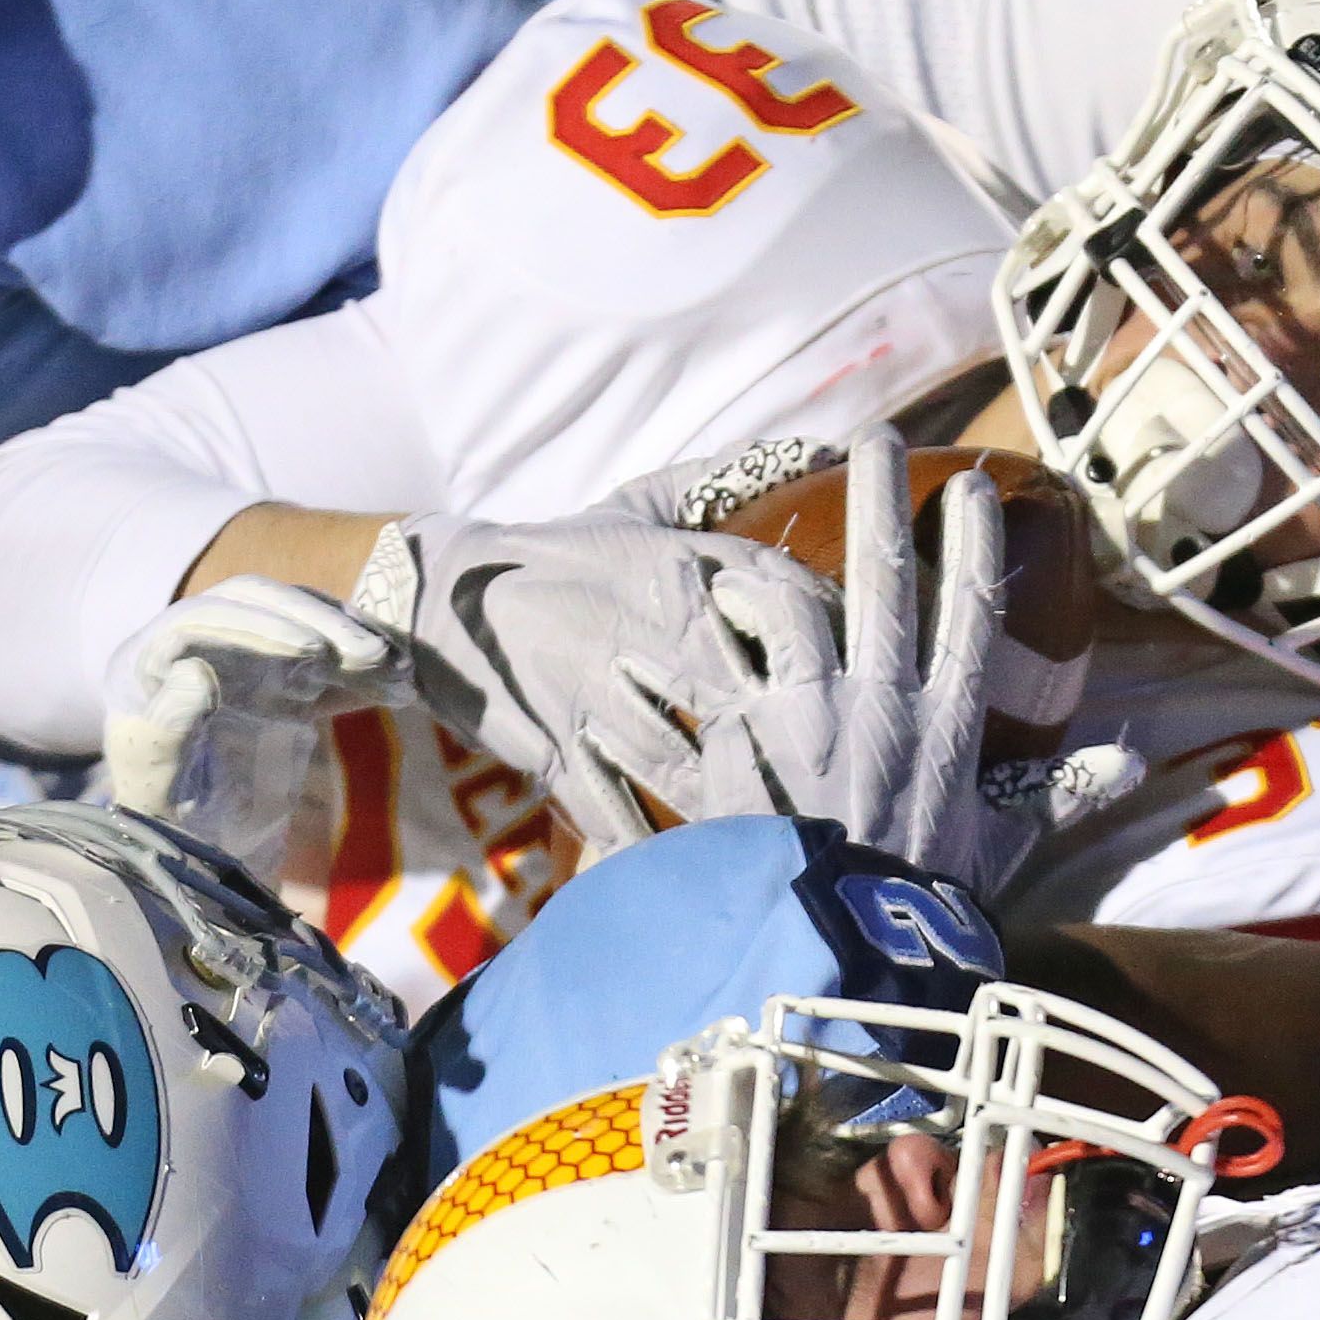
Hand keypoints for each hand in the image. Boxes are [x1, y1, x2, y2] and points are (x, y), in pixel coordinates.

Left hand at [104, 578, 412, 875]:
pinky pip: (319, 659)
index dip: (259, 626)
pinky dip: (358, 668)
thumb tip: (195, 671)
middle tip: (370, 654)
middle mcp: (187, 646)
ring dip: (346, 637)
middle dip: (316, 621)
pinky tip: (396, 684)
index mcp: (143, 664)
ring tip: (394, 668)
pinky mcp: (272, 681)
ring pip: (292, 621)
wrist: (187, 857)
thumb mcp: (154, 793)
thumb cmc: (162, 828)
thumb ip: (167, 731)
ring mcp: (233, 658)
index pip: (202, 619)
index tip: (314, 652)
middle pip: (254, 604)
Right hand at [352, 510, 848, 860]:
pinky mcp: (553, 748)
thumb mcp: (641, 506)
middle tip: (855, 792)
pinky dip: (653, 847)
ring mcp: (591, 694)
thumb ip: (731, 475)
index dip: (831, 648)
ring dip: (733, 806)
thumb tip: (817, 443)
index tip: (880, 691)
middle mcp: (638, 627)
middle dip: (795, 747)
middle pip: (737, 695)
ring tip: (794, 842)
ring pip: (678, 761)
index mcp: (674, 567)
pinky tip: (698, 876)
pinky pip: (610, 807)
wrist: (439, 598)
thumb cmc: (564, 553)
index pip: (776, 600)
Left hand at [679, 433, 1139, 891]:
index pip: (973, 614)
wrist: (840, 968)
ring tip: (753, 522)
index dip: (974, 544)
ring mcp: (815, 719)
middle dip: (884, 498)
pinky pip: (724, 667)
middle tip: (873, 436)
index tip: (971, 485)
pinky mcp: (749, 742)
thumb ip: (1058, 798)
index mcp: (954, 731)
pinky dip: (705, 631)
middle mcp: (889, 708)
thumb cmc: (922, 919)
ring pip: (799, 607)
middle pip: (888, 581)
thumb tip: (1131, 761)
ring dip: (776, 557)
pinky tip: (679, 597)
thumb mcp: (1001, 856)